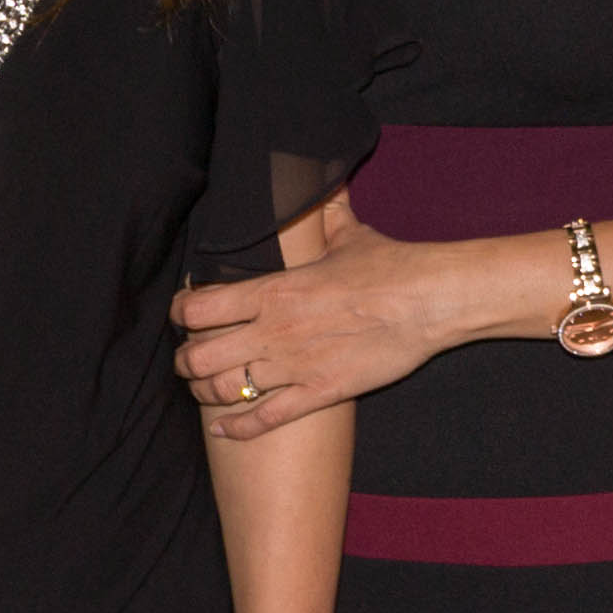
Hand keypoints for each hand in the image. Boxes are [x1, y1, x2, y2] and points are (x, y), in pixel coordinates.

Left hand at [172, 213, 468, 439]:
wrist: (431, 301)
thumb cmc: (391, 266)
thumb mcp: (349, 235)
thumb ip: (326, 214)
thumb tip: (322, 183)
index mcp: (273, 291)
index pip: (197, 310)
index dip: (181, 314)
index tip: (185, 316)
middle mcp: (274, 332)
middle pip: (197, 357)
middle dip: (185, 361)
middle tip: (190, 359)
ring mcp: (294, 367)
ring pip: (222, 390)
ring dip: (205, 392)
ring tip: (206, 389)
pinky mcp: (319, 393)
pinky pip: (264, 419)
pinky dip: (237, 427)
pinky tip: (225, 428)